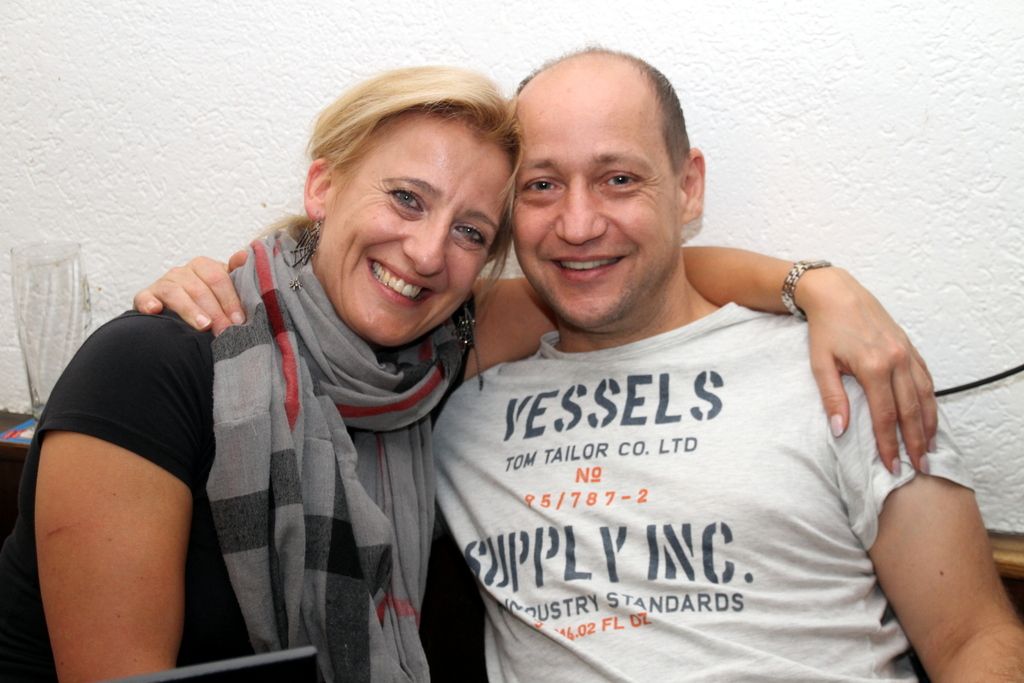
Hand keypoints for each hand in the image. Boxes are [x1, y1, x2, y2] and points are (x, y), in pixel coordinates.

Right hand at [132, 250, 248, 334]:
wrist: (181, 316)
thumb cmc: (210, 302)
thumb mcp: (227, 289)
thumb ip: (238, 275)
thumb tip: (244, 255)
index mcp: (203, 267)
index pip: (218, 278)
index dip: (230, 299)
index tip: (239, 320)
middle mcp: (182, 272)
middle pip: (199, 288)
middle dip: (215, 311)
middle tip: (225, 331)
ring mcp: (163, 283)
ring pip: (175, 292)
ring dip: (190, 310)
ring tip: (204, 326)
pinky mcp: (146, 297)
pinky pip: (145, 297)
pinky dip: (148, 302)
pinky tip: (155, 310)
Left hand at [798, 267, 936, 472]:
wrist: (836, 293)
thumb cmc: (824, 329)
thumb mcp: (820, 363)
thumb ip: (832, 398)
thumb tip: (840, 430)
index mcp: (873, 367)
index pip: (885, 416)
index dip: (890, 444)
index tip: (892, 466)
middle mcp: (896, 360)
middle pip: (911, 410)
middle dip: (916, 441)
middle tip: (920, 467)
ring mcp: (907, 352)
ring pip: (925, 395)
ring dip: (929, 424)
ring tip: (930, 448)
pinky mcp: (910, 346)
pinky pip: (926, 378)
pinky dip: (930, 399)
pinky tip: (929, 415)